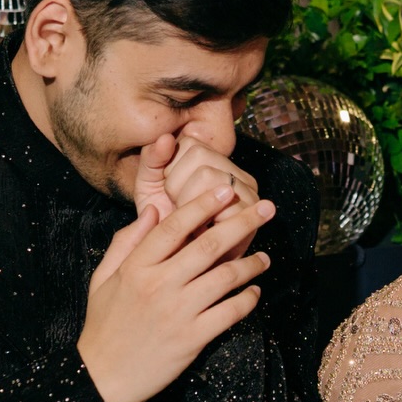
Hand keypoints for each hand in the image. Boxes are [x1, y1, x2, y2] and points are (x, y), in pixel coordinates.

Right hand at [77, 190, 273, 401]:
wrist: (103, 377)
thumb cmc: (104, 324)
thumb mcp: (103, 277)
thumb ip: (126, 242)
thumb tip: (153, 211)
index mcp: (137, 266)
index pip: (175, 225)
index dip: (203, 204)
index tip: (226, 190)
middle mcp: (159, 284)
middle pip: (209, 244)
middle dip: (243, 222)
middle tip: (267, 209)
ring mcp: (178, 312)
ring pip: (226, 277)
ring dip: (252, 264)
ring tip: (265, 257)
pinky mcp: (192, 339)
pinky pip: (230, 313)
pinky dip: (247, 299)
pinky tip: (254, 292)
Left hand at [133, 134, 261, 223]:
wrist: (176, 264)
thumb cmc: (163, 224)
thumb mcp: (149, 186)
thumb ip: (152, 159)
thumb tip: (164, 138)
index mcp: (213, 159)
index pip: (189, 144)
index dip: (170, 171)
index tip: (171, 194)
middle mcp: (235, 170)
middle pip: (200, 157)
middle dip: (178, 188)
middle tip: (181, 211)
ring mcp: (248, 190)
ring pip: (209, 177)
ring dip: (189, 204)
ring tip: (191, 222)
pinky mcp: (251, 212)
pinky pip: (221, 202)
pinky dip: (202, 220)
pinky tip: (200, 232)